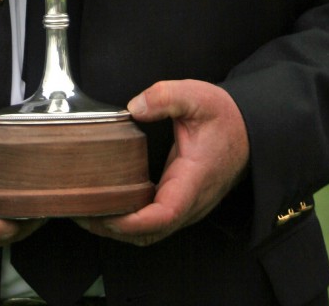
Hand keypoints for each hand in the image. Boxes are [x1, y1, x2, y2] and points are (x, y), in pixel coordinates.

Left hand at [78, 80, 249, 246]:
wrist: (249, 131)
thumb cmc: (224, 117)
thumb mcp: (197, 96)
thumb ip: (165, 97)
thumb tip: (134, 107)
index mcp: (194, 179)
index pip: (164, 215)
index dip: (133, 221)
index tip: (106, 214)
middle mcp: (190, 201)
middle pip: (150, 232)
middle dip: (113, 229)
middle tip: (79, 210)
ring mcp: (186, 206)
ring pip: (150, 232)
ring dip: (118, 228)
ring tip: (86, 209)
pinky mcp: (180, 202)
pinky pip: (153, 222)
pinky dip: (128, 220)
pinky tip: (108, 203)